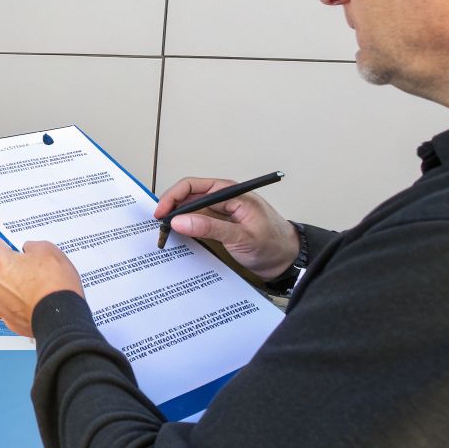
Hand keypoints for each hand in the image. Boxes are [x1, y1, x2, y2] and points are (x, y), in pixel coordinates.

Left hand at [0, 235, 82, 337]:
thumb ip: (33, 246)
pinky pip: (10, 304)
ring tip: (37, 286)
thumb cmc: (55, 288)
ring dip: (15, 285)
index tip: (6, 243)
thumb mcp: (49, 250)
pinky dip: (20, 302)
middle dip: (11, 266)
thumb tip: (29, 250)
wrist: (62, 319)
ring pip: (3, 287)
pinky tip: (35, 300)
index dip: (3, 241)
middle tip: (31, 267)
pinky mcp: (7, 319)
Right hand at [154, 176, 298, 277]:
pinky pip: (197, 221)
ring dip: (177, 218)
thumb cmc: (274, 245)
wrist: (288, 261)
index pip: (194, 186)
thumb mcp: (241, 237)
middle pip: (189, 196)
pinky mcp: (221, 224)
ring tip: (165, 231)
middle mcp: (225, 199)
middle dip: (171, 208)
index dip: (174, 197)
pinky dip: (186, 227)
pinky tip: (179, 235)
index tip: (162, 212)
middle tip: (160, 224)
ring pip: (191, 209)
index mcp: (232, 193)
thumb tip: (181, 220)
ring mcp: (222, 212)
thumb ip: (211, 228)